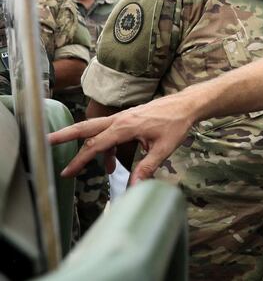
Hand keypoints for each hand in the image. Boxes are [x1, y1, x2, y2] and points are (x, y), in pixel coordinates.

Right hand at [49, 93, 195, 184]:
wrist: (187, 105)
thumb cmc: (176, 124)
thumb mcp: (164, 149)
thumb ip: (147, 168)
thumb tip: (134, 187)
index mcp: (125, 126)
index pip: (97, 145)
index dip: (80, 160)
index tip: (67, 172)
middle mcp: (120, 119)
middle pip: (86, 127)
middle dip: (65, 135)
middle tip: (45, 141)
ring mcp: (123, 117)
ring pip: (95, 129)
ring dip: (87, 146)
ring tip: (82, 167)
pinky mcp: (128, 118)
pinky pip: (109, 132)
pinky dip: (105, 147)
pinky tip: (112, 163)